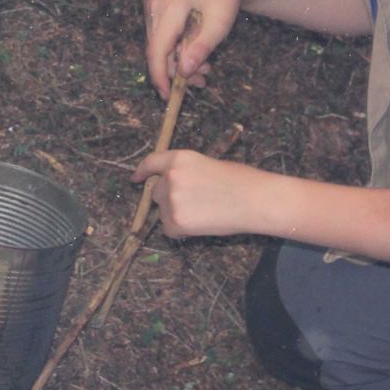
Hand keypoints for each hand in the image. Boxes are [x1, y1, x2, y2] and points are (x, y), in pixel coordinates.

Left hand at [131, 149, 262, 237]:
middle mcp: (170, 177)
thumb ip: (186, 172)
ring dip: (175, 215)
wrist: (253, 200)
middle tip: (193, 203)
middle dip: (168, 198)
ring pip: (162, 212)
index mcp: (179, 159)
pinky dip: (179, 231)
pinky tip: (200, 225)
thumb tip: (173, 185)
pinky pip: (168, 229)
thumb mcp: (208, 164)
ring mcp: (171, 200)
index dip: (142, 171)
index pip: (151, 162)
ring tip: (203, 213)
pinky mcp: (176, 221)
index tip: (136, 179)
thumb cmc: (240, 180)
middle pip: (156, 192)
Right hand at [143, 0, 251, 93]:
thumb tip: (183, 71)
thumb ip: (202, 46)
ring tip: (206, 69)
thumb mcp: (220, 22)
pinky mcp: (158, 6)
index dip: (160, 75)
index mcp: (168, 4)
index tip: (167, 96)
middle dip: (178, 70)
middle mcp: (155, 2)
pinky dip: (179, 49)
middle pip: (158, 49)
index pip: (157, 48)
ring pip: (161, 45)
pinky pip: (164, 36)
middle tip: (202, 82)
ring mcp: (154, 3)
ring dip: (180, 61)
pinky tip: (196, 55)